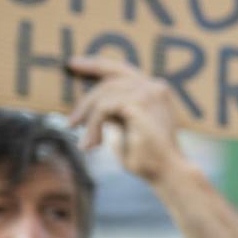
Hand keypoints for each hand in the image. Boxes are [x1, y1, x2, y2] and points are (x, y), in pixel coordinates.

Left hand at [65, 56, 188, 185]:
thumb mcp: (124, 127)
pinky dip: (94, 125)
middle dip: (86, 98)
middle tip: (71, 121)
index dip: (95, 65)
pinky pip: (104, 107)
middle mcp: (154, 87)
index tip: (73, 64)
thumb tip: (90, 102)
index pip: (120, 69)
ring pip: (104, 94)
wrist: (166, 173)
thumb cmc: (146, 156)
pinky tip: (93, 144)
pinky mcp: (140, 104)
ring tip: (87, 144)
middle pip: (109, 79)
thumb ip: (113, 111)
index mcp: (154, 90)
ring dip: (89, 119)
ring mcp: (149, 93)